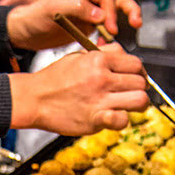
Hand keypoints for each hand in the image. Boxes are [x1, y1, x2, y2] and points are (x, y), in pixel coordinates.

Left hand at [6, 0, 142, 49]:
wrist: (26, 32)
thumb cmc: (35, 16)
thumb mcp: (53, 9)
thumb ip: (76, 8)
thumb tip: (100, 14)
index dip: (111, 12)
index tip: (109, 28)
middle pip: (117, 1)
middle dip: (129, 11)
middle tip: (136, 23)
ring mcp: (90, 13)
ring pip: (114, 15)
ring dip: (119, 26)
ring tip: (115, 42)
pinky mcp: (88, 26)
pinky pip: (104, 30)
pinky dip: (107, 39)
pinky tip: (102, 49)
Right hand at [9, 46, 148, 134]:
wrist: (33, 99)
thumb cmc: (53, 80)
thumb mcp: (77, 56)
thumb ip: (102, 54)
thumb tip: (122, 53)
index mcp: (98, 60)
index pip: (135, 64)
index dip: (138, 72)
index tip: (134, 78)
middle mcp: (102, 78)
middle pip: (141, 82)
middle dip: (138, 88)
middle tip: (131, 93)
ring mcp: (99, 99)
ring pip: (140, 100)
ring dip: (137, 105)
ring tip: (128, 106)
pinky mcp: (95, 119)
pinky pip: (122, 120)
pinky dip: (121, 120)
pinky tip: (113, 118)